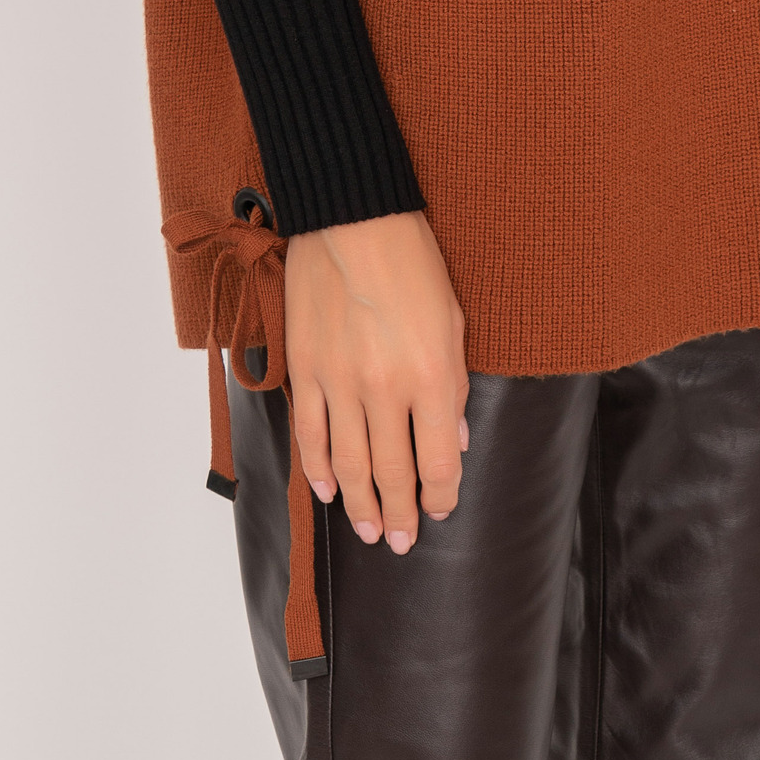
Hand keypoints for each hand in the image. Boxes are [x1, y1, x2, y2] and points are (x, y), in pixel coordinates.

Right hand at [286, 209, 468, 552]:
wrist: (354, 216)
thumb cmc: (414, 260)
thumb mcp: (454, 320)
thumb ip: (454, 386)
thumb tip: (453, 440)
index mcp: (431, 374)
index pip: (437, 461)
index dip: (440, 495)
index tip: (441, 510)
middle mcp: (384, 387)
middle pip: (393, 472)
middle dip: (400, 514)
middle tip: (400, 542)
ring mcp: (339, 381)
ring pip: (349, 463)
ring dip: (360, 504)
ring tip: (369, 530)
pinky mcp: (305, 368)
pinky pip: (309, 433)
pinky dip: (317, 468)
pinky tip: (329, 490)